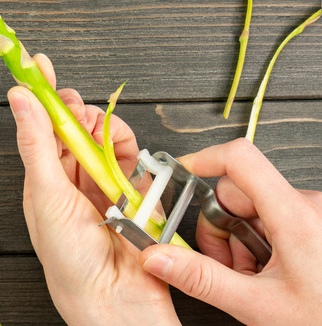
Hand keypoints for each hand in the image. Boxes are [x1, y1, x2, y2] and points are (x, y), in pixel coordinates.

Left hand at [8, 54, 179, 325]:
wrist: (116, 302)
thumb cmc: (71, 262)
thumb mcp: (46, 195)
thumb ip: (37, 143)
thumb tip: (20, 98)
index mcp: (42, 182)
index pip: (39, 128)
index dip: (40, 95)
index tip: (39, 64)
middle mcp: (70, 182)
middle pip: (73, 128)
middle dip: (76, 112)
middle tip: (77, 108)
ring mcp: (102, 187)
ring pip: (103, 138)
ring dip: (104, 130)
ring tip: (102, 138)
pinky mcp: (133, 193)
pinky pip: (131, 158)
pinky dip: (129, 150)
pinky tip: (125, 157)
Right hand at [139, 138, 321, 324]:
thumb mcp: (258, 305)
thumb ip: (201, 279)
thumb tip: (158, 257)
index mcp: (295, 215)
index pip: (240, 159)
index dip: (203, 160)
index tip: (179, 173)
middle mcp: (307, 205)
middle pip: (236, 193)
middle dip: (218, 229)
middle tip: (224, 266)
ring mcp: (313, 215)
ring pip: (250, 210)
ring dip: (239, 242)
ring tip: (252, 279)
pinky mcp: (315, 225)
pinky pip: (270, 220)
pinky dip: (258, 245)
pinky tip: (267, 275)